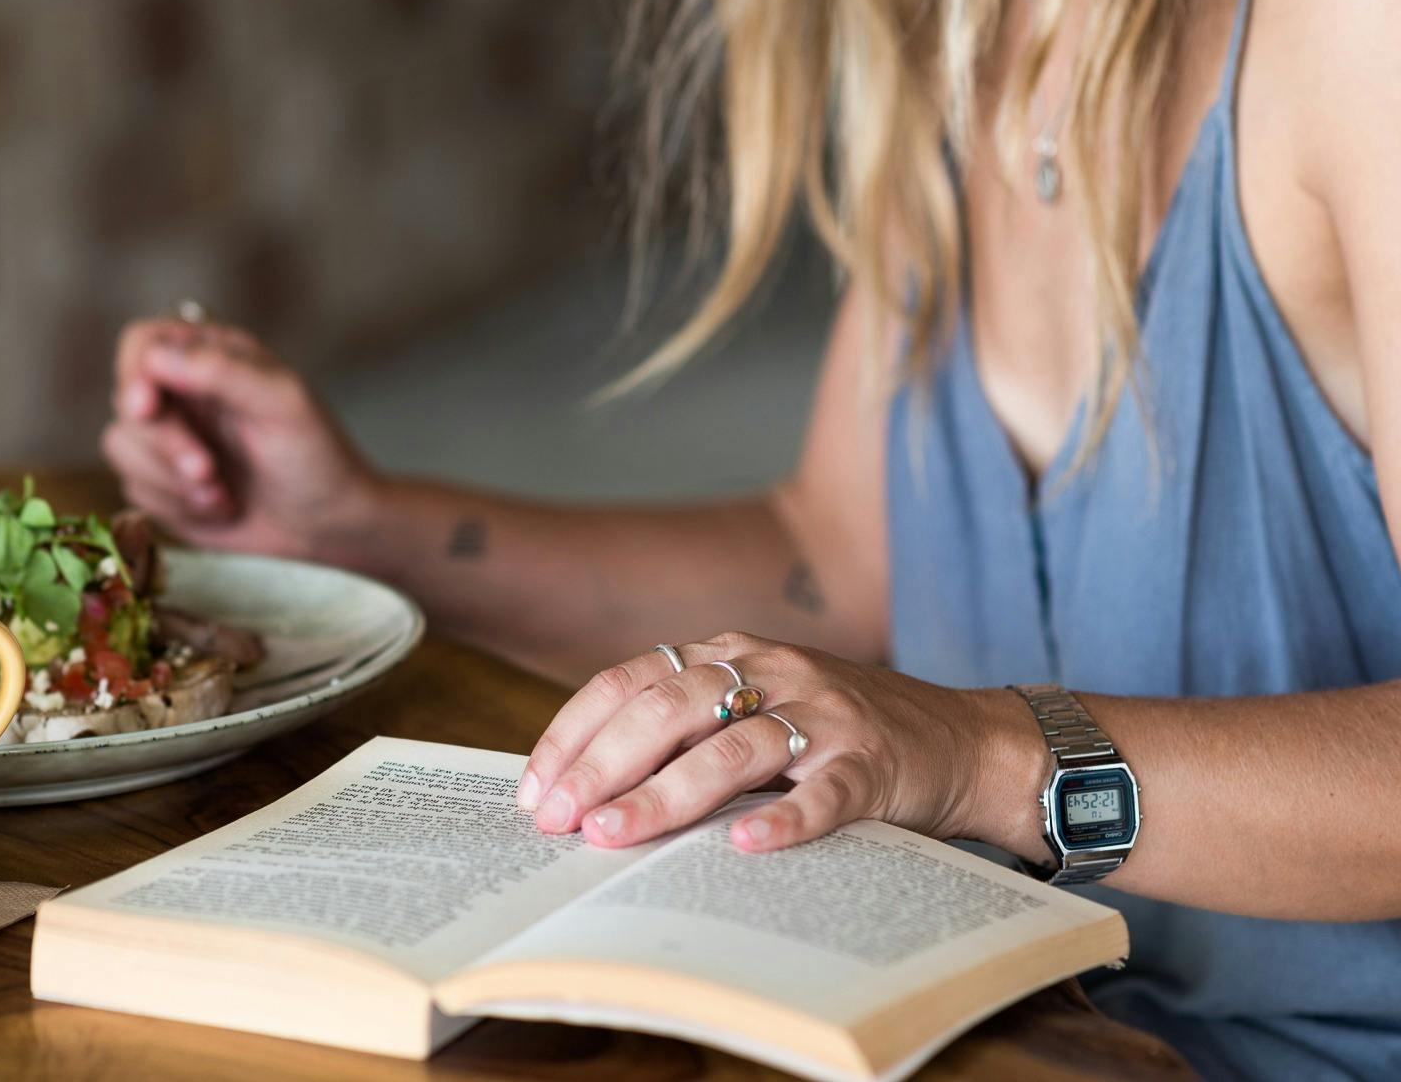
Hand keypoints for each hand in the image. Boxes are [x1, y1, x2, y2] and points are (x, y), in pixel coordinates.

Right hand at [102, 317, 385, 562]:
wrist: (328, 525)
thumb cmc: (316, 457)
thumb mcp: (283, 404)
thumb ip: (223, 372)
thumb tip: (158, 357)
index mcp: (211, 356)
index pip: (142, 343)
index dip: (134, 373)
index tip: (148, 408)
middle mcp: (182, 392)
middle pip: (126, 401)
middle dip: (165, 445)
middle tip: (208, 472)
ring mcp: (169, 438)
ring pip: (122, 448)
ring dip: (172, 482)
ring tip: (224, 496)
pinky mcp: (162, 483)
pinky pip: (135, 490)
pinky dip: (176, 506)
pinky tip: (220, 508)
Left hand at [517, 631, 1045, 856]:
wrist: (961, 739)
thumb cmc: (834, 732)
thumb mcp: (754, 708)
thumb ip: (684, 729)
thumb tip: (583, 789)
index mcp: (729, 652)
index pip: (630, 680)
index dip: (575, 732)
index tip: (535, 789)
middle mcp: (772, 670)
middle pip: (671, 707)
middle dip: (604, 764)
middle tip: (560, 819)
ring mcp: (827, 713)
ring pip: (735, 749)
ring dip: (667, 794)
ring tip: (615, 834)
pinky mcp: (876, 762)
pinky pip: (825, 790)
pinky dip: (784, 817)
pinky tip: (744, 844)